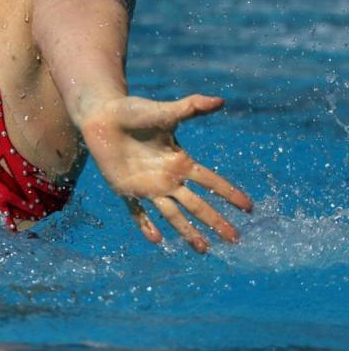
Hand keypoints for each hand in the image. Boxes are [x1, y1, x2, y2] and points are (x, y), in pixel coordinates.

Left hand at [81, 93, 252, 252]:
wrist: (101, 116)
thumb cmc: (133, 111)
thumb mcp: (164, 112)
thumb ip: (191, 108)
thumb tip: (220, 100)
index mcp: (180, 161)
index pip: (210, 181)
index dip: (229, 193)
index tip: (249, 208)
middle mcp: (167, 178)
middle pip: (196, 204)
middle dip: (216, 221)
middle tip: (235, 240)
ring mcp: (147, 186)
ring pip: (172, 214)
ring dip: (188, 231)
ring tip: (204, 250)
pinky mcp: (125, 189)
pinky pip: (136, 211)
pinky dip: (145, 224)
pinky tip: (157, 239)